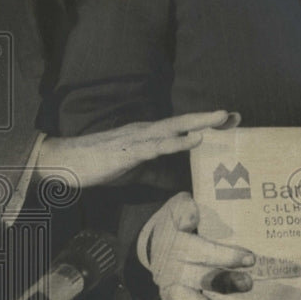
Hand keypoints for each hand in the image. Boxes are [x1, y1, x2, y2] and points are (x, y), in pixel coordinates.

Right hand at [38, 110, 237, 187]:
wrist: (66, 163)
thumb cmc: (101, 165)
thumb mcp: (136, 172)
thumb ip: (156, 174)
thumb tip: (177, 184)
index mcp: (149, 135)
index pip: (183, 127)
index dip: (206, 123)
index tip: (231, 120)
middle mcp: (147, 131)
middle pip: (184, 121)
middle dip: (210, 118)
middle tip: (234, 114)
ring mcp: (138, 139)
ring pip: (174, 128)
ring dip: (199, 123)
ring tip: (221, 118)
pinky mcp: (129, 151)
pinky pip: (157, 146)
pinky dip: (178, 142)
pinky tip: (194, 139)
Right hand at [139, 193, 255, 299]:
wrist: (153, 242)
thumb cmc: (175, 224)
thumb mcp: (176, 207)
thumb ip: (184, 209)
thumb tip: (193, 216)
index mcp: (179, 245)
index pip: (202, 251)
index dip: (226, 255)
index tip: (250, 259)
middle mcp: (174, 269)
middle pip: (197, 278)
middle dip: (222, 282)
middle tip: (248, 284)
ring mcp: (172, 288)